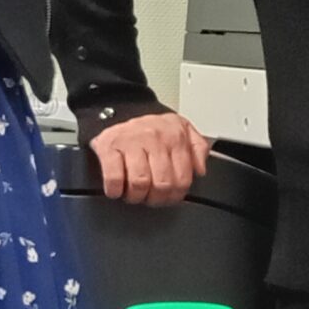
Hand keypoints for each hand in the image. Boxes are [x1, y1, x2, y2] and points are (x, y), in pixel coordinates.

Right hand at [90, 109, 211, 207]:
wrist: (116, 109)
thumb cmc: (149, 127)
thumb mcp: (181, 129)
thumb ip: (197, 148)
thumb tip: (200, 169)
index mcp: (175, 137)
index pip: (182, 179)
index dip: (175, 196)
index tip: (167, 197)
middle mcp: (155, 138)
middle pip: (162, 185)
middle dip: (155, 198)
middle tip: (149, 196)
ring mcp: (131, 142)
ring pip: (139, 183)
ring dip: (135, 196)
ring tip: (134, 193)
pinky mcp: (109, 146)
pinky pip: (114, 178)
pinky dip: (115, 190)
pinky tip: (117, 188)